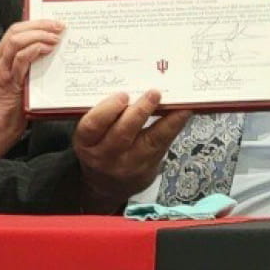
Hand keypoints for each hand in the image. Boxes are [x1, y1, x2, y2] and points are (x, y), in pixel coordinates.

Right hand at [0, 19, 62, 185]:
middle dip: (40, 24)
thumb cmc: (11, 108)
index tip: (56, 23)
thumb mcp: (20, 80)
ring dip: (39, 35)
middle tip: (60, 26)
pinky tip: (47, 49)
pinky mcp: (6, 82)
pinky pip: (19, 59)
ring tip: (56, 38)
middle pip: (15, 30)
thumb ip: (29, 65)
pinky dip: (35, 50)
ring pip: (16, 40)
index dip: (37, 23)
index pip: (16, 30)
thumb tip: (52, 50)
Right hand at [73, 90, 191, 211]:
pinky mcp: (148, 168)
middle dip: (139, 112)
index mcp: (86, 142)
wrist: (108, 185)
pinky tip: (183, 112)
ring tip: (174, 102)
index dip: (108, 110)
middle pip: (122, 134)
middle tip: (154, 93)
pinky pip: (163, 145)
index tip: (123, 95)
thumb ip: (104, 115)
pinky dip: (174, 126)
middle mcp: (105, 156)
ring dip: (165, 119)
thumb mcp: (92, 135)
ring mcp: (129, 164)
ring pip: (149, 141)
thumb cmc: (100, 147)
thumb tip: (132, 84)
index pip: (92, 126)